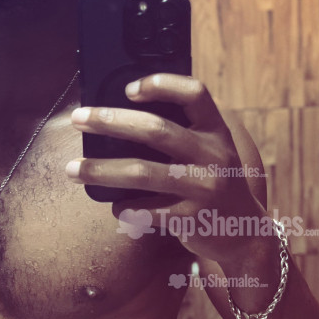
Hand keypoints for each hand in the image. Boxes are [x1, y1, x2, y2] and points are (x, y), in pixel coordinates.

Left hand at [66, 73, 266, 263]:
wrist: (245, 233)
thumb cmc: (215, 184)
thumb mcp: (213, 152)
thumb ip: (184, 133)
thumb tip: (121, 116)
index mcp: (217, 132)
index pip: (195, 94)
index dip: (161, 85)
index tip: (128, 88)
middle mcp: (213, 156)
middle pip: (156, 130)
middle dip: (111, 121)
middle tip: (79, 119)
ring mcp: (203, 188)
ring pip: (141, 172)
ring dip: (101, 170)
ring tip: (73, 168)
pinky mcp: (191, 219)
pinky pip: (145, 211)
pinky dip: (123, 208)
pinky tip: (114, 205)